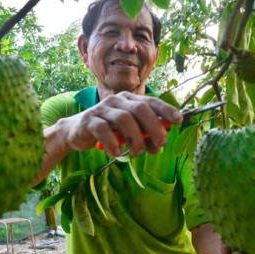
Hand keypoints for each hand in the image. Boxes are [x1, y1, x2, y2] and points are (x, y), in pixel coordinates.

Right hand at [59, 91, 181, 155]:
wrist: (75, 132)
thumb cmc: (108, 131)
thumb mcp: (128, 132)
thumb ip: (144, 135)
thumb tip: (161, 143)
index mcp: (129, 100)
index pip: (151, 101)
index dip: (166, 109)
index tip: (179, 120)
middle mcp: (117, 101)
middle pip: (140, 108)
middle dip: (153, 126)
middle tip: (160, 143)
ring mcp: (102, 109)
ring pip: (124, 118)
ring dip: (135, 138)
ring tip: (136, 152)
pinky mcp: (89, 121)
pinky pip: (103, 130)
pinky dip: (112, 143)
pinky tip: (117, 153)